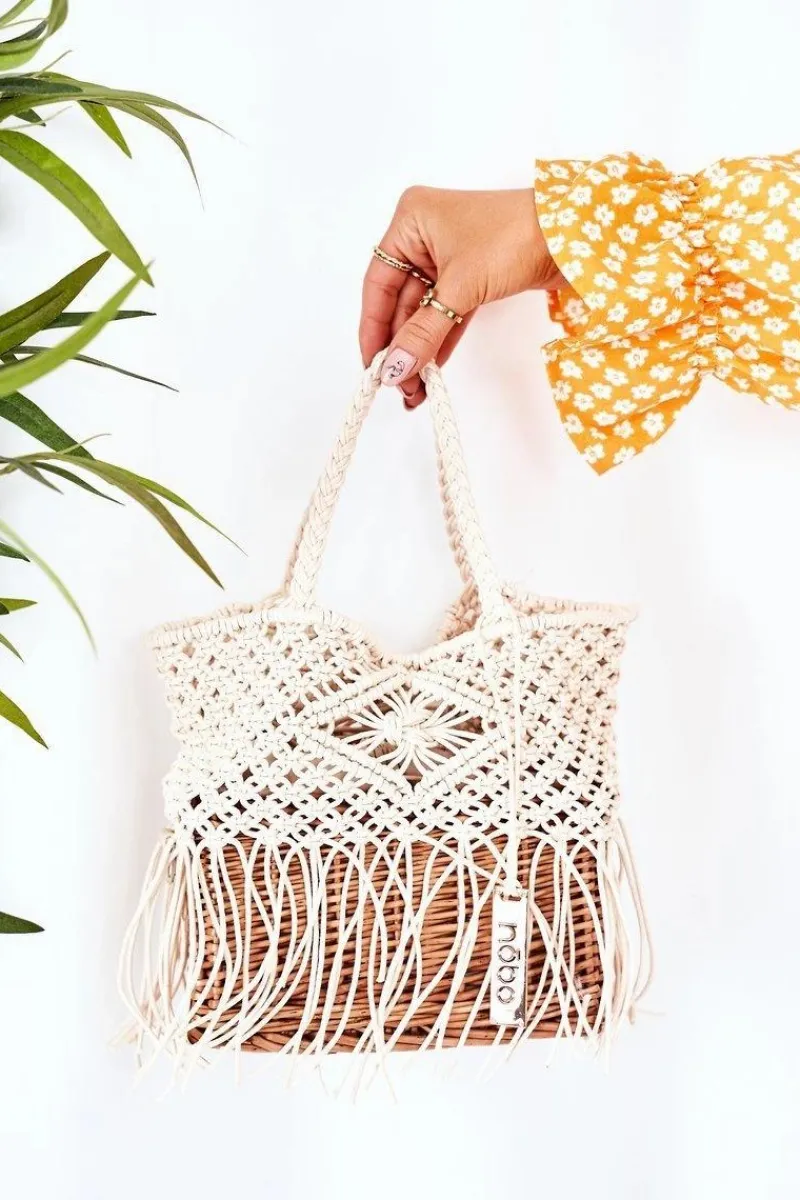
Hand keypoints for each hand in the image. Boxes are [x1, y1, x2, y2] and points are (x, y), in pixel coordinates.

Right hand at [360, 186, 563, 407]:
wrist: (575, 236)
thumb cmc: (516, 237)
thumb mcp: (461, 288)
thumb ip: (424, 332)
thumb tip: (394, 368)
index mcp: (412, 221)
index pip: (379, 283)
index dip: (373, 328)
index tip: (373, 365)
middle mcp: (426, 236)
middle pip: (401, 301)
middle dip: (400, 345)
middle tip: (398, 384)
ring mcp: (450, 256)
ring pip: (424, 310)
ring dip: (420, 348)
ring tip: (414, 387)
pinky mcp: (474, 275)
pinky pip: (447, 313)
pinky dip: (441, 340)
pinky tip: (431, 370)